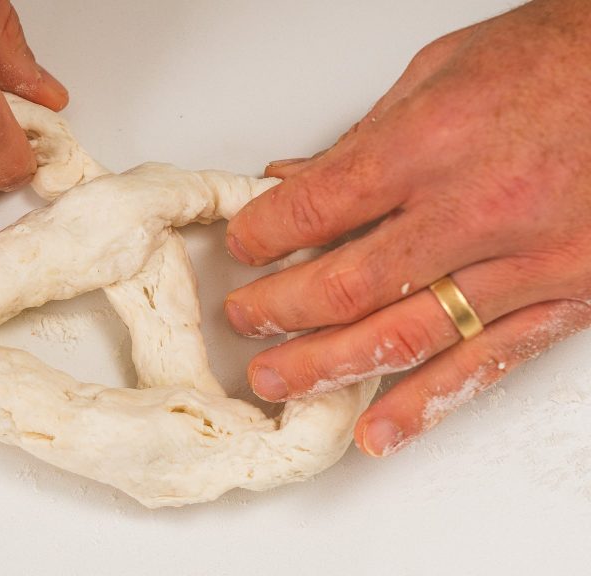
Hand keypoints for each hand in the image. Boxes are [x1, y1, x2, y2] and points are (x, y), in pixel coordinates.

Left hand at [224, 0, 590, 456]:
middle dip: (279, 310)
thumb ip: (362, 141)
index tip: (245, 245)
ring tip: (277, 381)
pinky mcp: (567, 297)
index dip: (263, 235)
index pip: (317, 209)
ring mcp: (527, 261)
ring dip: (329, 367)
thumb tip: (294, 181)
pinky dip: (426, 405)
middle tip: (245, 319)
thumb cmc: (555, 61)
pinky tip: (377, 431)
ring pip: (406, 336)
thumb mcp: (440, 73)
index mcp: (433, 143)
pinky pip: (485, 364)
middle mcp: (477, 209)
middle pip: (348, 285)